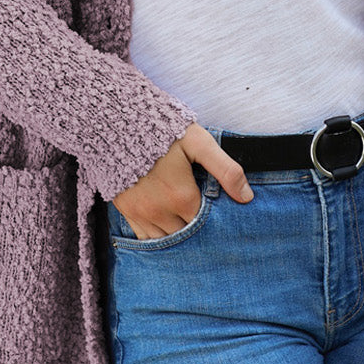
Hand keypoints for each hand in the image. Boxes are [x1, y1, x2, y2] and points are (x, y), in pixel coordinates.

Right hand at [111, 122, 252, 239]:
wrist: (116, 121)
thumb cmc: (162, 130)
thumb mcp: (199, 143)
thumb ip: (225, 169)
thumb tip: (247, 197)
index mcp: (181, 196)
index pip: (206, 224)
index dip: (216, 222)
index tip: (222, 216)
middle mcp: (160, 211)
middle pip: (187, 236)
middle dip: (198, 232)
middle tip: (208, 224)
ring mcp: (140, 213)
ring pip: (166, 242)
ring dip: (179, 237)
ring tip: (189, 225)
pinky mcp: (126, 210)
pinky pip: (144, 238)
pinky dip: (158, 237)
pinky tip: (168, 228)